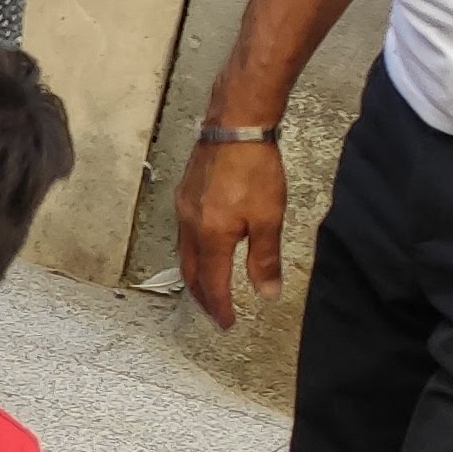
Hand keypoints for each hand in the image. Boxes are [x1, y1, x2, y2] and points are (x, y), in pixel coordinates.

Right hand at [173, 134, 286, 330]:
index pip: (212, 283)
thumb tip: (265, 292)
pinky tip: (206, 250)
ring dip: (197, 277)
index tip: (227, 324)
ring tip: (209, 289)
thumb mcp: (269, 217)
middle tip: (215, 314)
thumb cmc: (254, 169)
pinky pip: (185, 235)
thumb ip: (264, 258)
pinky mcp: (185, 195)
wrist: (234, 127)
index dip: (220, 307)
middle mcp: (190, 226)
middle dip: (202, 298)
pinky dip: (194, 254)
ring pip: (185, 254)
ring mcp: (183, 210)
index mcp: (211, 236)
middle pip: (191, 273)